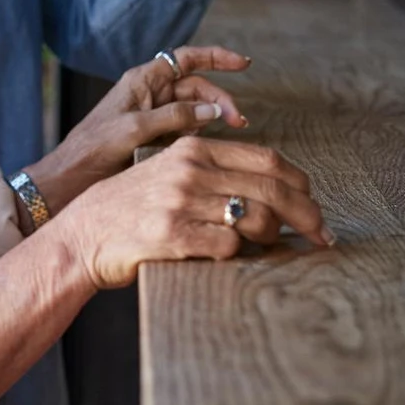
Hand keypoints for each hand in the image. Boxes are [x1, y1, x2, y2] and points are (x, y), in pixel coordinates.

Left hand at [19, 47, 252, 216]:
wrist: (72, 177)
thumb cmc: (94, 147)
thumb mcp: (135, 128)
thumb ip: (174, 116)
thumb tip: (211, 110)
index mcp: (142, 80)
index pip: (185, 59)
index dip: (216, 57)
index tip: (244, 64)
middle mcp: (150, 94)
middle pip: (196, 87)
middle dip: (219, 100)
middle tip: (238, 122)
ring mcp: (153, 116)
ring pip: (193, 111)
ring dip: (211, 120)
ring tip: (223, 136)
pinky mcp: (155, 138)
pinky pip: (185, 131)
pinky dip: (197, 136)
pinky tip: (200, 149)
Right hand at [57, 135, 330, 289]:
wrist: (83, 234)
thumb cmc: (134, 207)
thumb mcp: (171, 172)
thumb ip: (215, 172)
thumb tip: (277, 189)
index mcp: (194, 148)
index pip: (268, 159)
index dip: (302, 185)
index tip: (315, 206)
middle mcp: (189, 170)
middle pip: (272, 189)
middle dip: (307, 216)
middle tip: (321, 237)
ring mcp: (179, 202)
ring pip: (256, 219)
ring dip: (271, 238)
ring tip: (267, 247)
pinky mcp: (171, 235)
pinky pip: (227, 246)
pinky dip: (236, 254)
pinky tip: (227, 255)